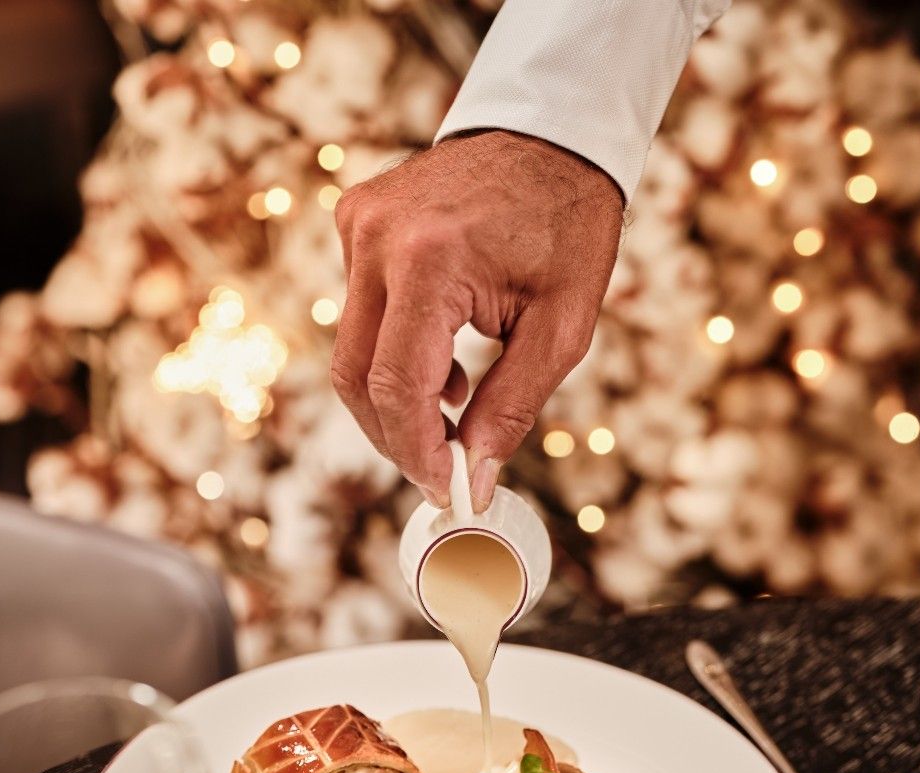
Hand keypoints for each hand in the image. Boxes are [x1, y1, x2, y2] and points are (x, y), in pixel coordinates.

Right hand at [331, 130, 622, 508]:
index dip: (416, 452)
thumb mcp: (561, 328)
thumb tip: (474, 477)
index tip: (446, 491)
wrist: (552, 133)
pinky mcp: (356, 222)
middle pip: (356, 376)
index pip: (397, 386)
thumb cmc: (568, 224)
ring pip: (350, 350)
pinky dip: (393, 355)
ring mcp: (359, 225)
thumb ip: (511, 407)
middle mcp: (377, 238)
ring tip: (455, 411)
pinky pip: (359, 313)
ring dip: (395, 399)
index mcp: (430, 260)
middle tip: (442, 472)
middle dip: (396, 438)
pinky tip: (443, 367)